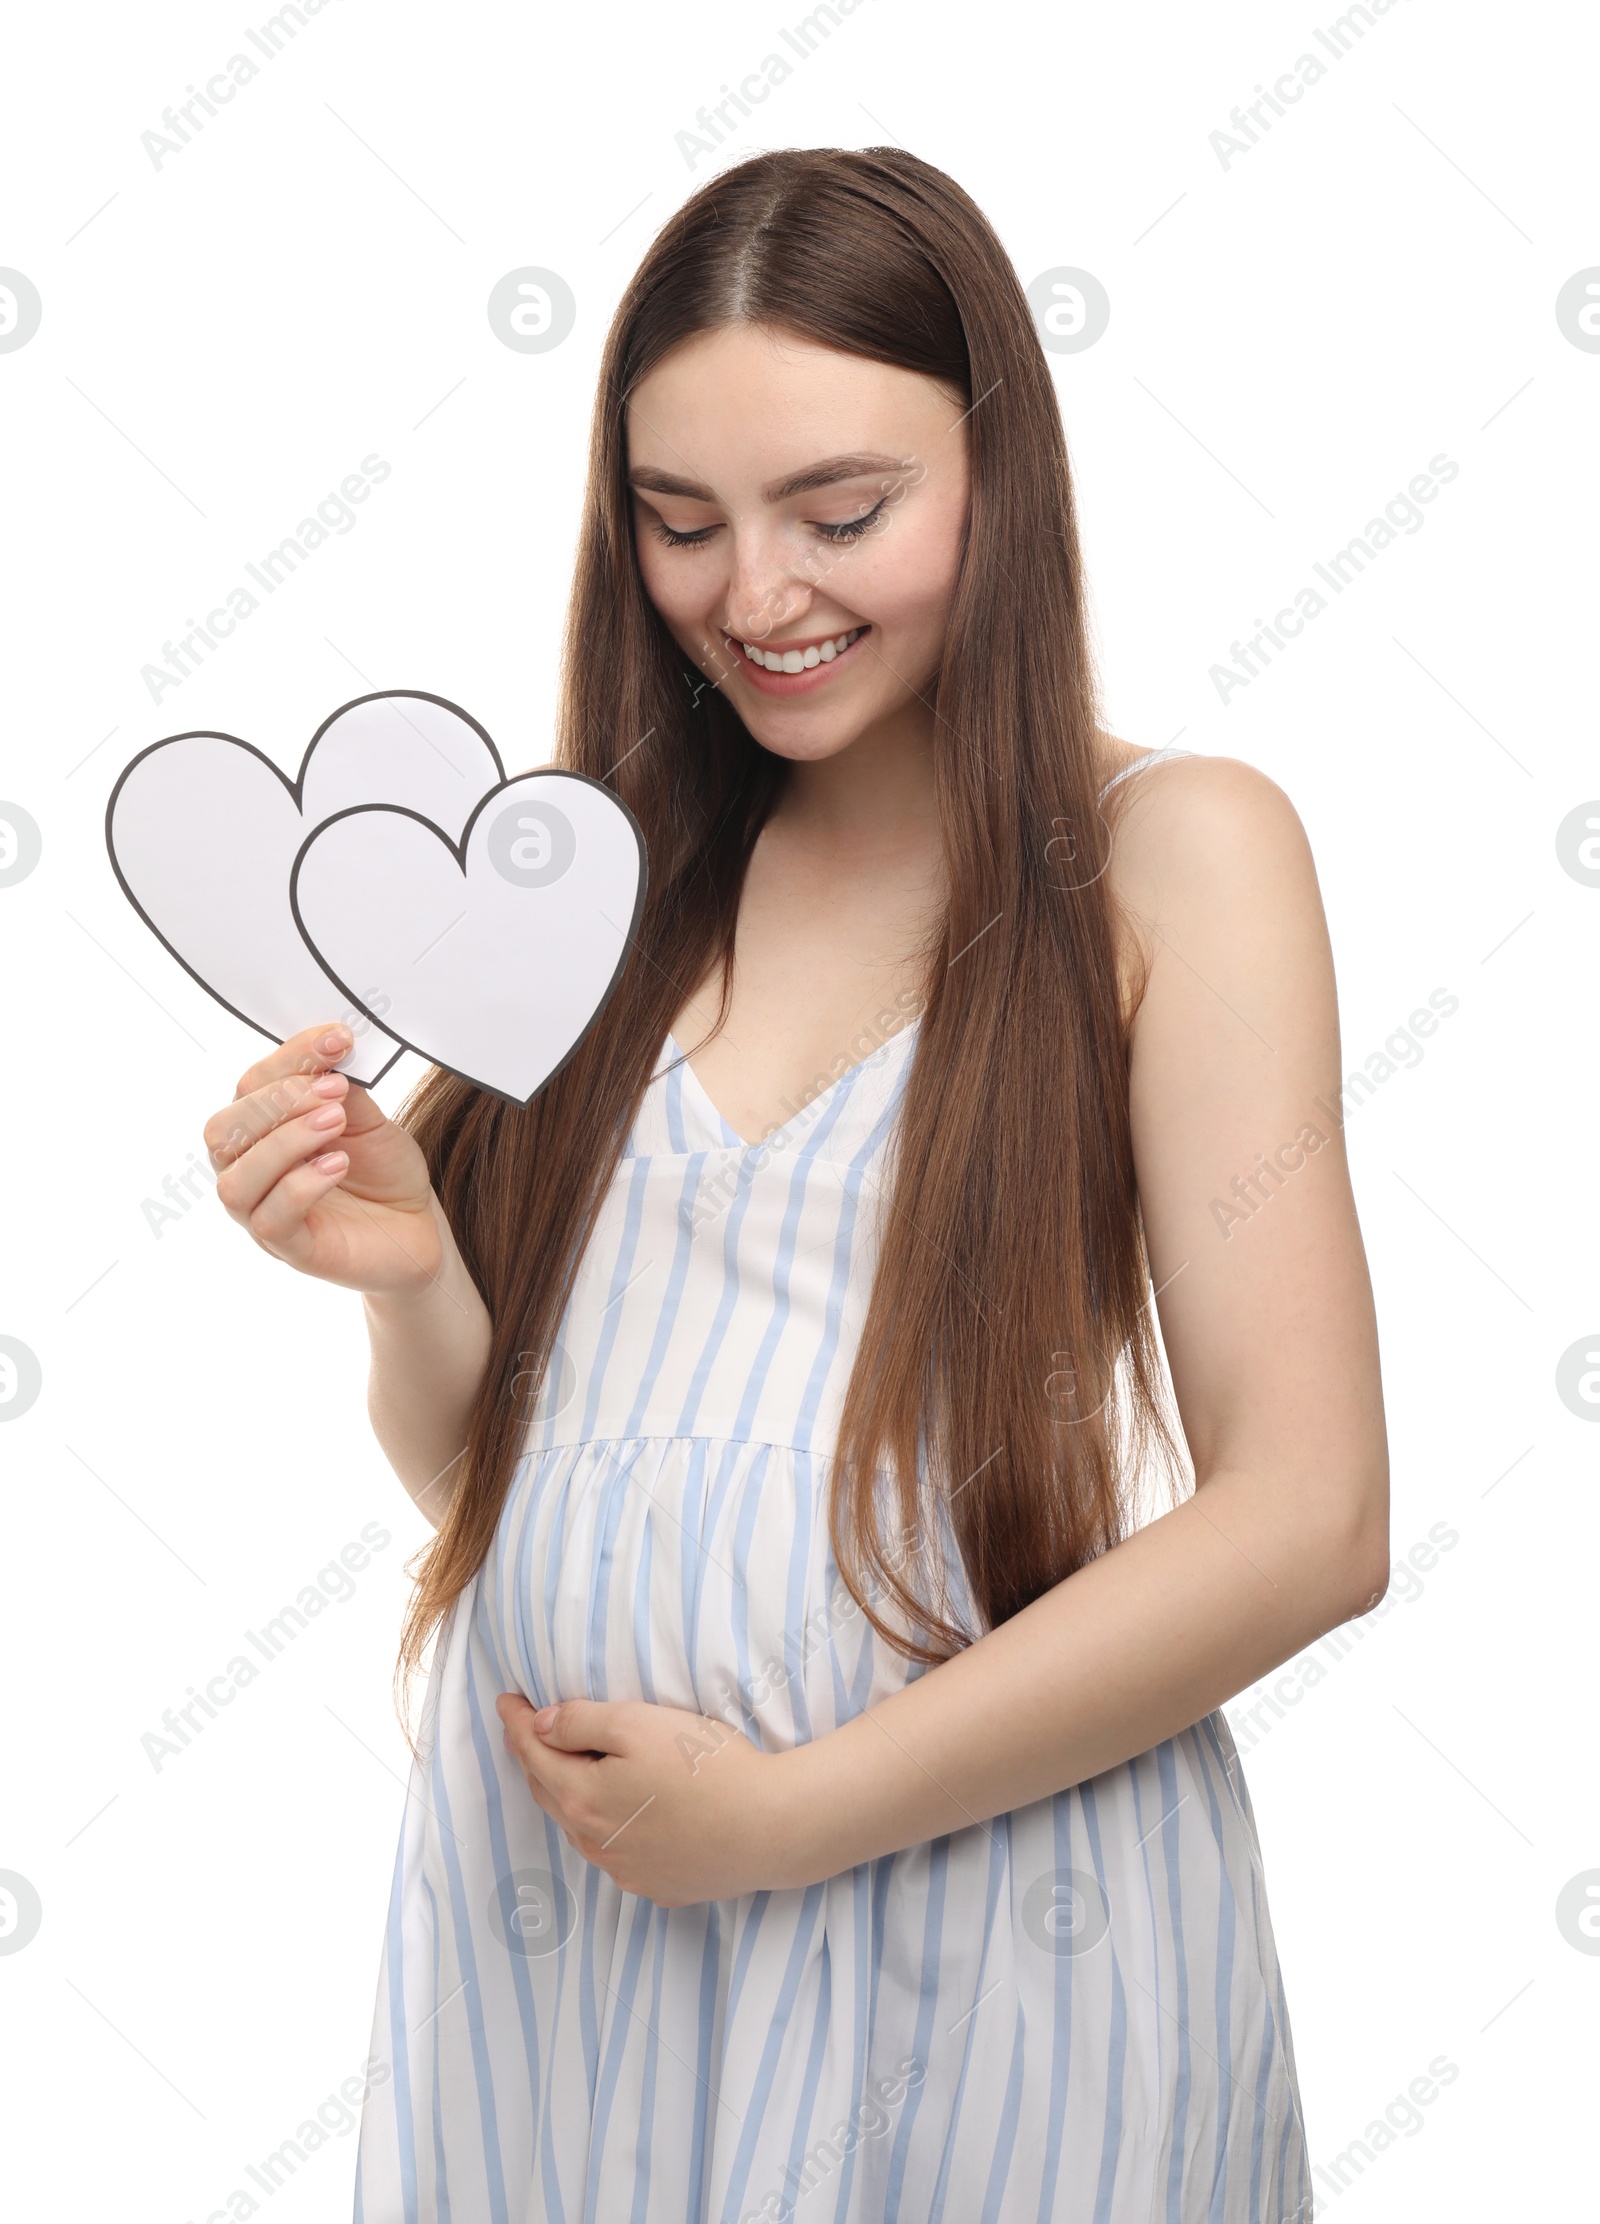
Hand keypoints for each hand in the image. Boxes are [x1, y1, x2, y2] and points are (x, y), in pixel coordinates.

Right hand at [204, 1021, 443, 1295]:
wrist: (418, 1226)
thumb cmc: (383, 1172)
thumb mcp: (367, 1121)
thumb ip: (342, 1092)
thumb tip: (328, 1052)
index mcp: (261, 1132)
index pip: (248, 1087)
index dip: (289, 1058)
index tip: (337, 1040)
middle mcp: (250, 1173)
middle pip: (223, 1132)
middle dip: (277, 1101)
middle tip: (334, 1090)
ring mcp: (264, 1214)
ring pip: (237, 1181)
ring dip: (285, 1142)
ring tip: (335, 1122)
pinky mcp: (291, 1250)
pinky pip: (270, 1221)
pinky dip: (301, 1186)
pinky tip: (336, 1164)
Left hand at [496, 1693, 799, 1906]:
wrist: (770, 1827)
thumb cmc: (707, 1767)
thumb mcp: (637, 1723)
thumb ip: (581, 1721)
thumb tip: (540, 1725)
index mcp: (582, 1797)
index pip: (533, 1753)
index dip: (515, 1723)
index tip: (504, 1700)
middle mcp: (595, 1842)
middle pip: (550, 1793)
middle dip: (533, 1759)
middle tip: (526, 1730)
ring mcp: (626, 1870)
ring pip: (580, 1828)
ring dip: (566, 1795)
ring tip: (566, 1769)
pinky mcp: (659, 1884)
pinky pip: (616, 1853)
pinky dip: (604, 1828)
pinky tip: (619, 1816)